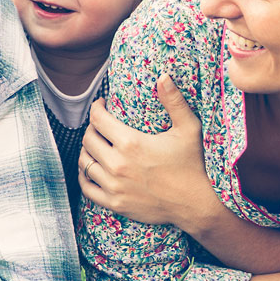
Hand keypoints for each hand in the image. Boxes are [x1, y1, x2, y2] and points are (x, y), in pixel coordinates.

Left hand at [79, 74, 211, 226]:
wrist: (196, 205)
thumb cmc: (193, 164)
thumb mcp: (188, 129)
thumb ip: (174, 101)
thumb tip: (163, 76)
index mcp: (131, 143)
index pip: (98, 119)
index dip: (96, 107)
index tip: (102, 104)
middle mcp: (117, 165)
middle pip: (88, 139)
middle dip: (92, 127)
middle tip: (101, 124)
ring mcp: (114, 186)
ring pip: (84, 163)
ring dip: (86, 150)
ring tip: (96, 144)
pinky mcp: (114, 204)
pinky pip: (86, 188)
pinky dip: (84, 176)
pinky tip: (91, 168)